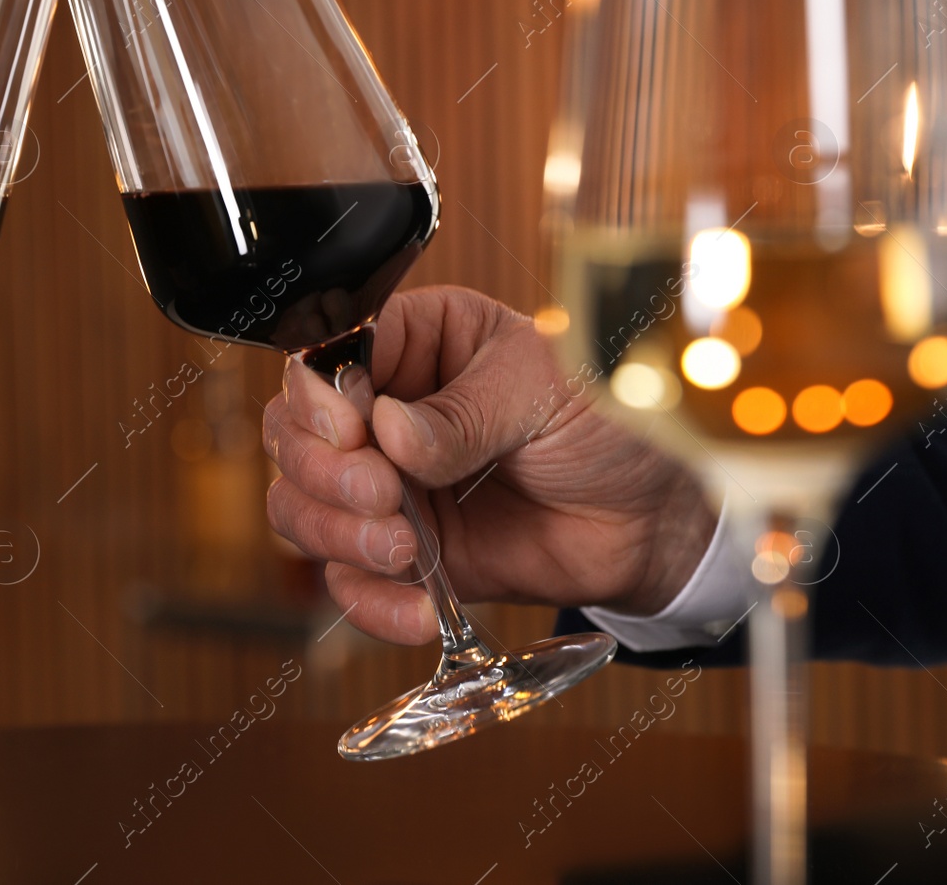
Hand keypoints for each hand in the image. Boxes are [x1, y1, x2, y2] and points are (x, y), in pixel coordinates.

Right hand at [262, 286, 714, 644]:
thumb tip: (389, 432)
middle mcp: (384, 409)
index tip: (353, 430)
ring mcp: (387, 485)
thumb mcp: (545, 391)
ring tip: (405, 551)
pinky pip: (345, 581)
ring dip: (337, 535)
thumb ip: (465, 414)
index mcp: (417, 341)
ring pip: (298, 506)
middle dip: (325, 473)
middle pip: (292, 434)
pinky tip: (417, 605)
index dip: (319, 395)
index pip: (324, 354)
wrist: (654, 519)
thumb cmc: (611, 423)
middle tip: (385, 496)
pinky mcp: (402, 555)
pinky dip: (368, 601)